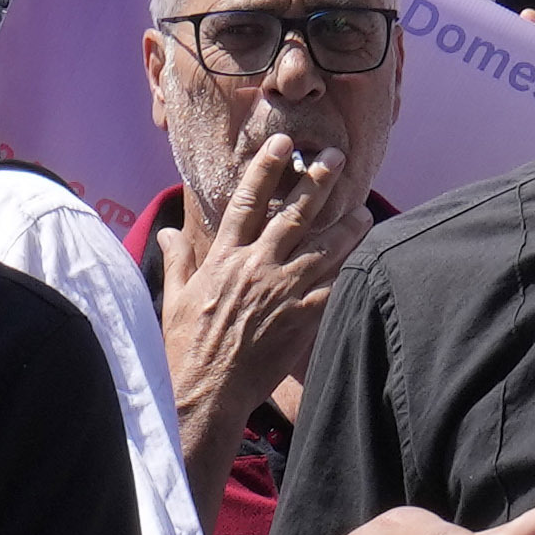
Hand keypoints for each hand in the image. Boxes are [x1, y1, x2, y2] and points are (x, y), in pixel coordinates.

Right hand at [155, 119, 355, 446]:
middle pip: (293, 214)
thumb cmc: (185, 348)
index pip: (247, 200)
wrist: (205, 392)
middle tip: (336, 157)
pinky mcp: (301, 319)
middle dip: (317, 181)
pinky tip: (367, 257)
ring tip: (364, 207)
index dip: (265, 168)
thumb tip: (167, 230)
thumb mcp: (175, 298)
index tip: (281, 142)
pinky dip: (350, 270)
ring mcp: (281, 291)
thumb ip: (177, 259)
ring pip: (322, 246)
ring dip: (346, 224)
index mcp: (224, 257)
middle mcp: (255, 266)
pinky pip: (333, 287)